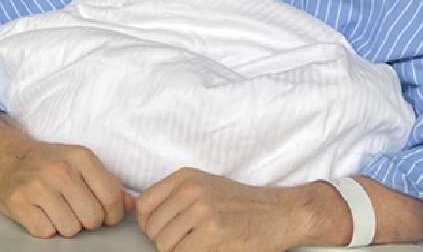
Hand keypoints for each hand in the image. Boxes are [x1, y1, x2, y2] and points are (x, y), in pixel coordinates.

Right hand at [0, 139, 135, 238]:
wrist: (7, 156)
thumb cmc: (50, 162)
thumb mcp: (81, 163)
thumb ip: (108, 183)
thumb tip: (131, 206)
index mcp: (81, 157)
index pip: (111, 197)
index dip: (113, 214)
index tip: (105, 215)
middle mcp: (60, 169)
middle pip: (92, 218)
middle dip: (88, 221)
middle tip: (77, 211)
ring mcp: (38, 186)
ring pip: (70, 229)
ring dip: (66, 225)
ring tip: (58, 210)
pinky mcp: (19, 203)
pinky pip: (46, 233)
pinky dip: (46, 228)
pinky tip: (41, 212)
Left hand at [136, 168, 310, 251]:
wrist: (279, 213)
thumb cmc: (242, 205)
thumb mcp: (206, 187)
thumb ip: (176, 197)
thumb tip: (145, 220)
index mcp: (185, 177)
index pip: (143, 205)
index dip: (148, 225)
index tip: (162, 231)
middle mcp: (190, 189)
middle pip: (151, 228)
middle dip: (164, 242)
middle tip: (186, 243)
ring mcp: (202, 209)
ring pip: (164, 244)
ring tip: (197, 246)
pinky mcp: (213, 231)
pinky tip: (206, 250)